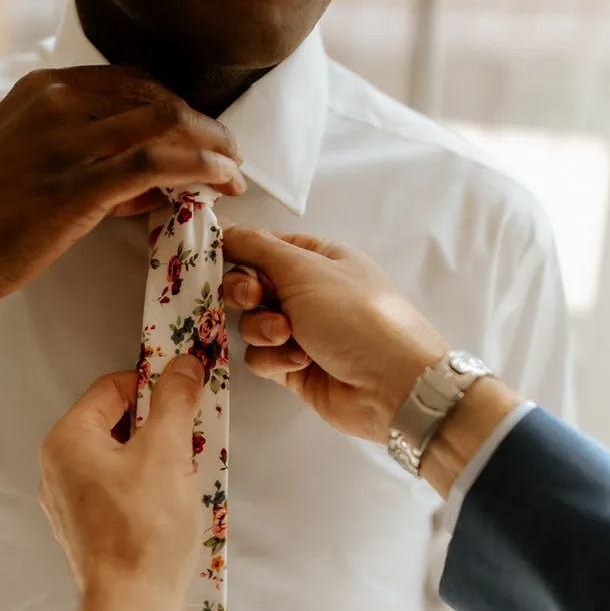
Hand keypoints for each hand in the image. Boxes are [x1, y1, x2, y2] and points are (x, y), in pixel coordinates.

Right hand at [0, 67, 244, 341]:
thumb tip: (155, 180)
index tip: (202, 137)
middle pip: (157, 99)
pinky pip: (156, 162)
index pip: (133, 82)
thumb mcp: (32, 166)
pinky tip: (221, 182)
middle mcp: (58, 102)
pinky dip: (199, 167)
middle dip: (204, 128)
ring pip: (165, 124)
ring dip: (212, 148)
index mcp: (44, 88)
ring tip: (235, 174)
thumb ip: (91, 161)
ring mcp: (67, 140)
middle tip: (231, 158)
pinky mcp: (77, 184)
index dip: (178, 109)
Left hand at [38, 354, 204, 610]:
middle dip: (158, 427)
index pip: (112, 388)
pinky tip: (171, 507)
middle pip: (116, 424)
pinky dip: (148, 490)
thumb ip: (175, 400)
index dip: (153, 384)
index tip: (187, 393)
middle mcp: (58, 468)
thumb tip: (184, 365)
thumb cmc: (144, 528)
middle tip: (190, 440)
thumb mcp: (167, 450)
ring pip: (121, 459)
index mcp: (67, 440)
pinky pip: (120, 492)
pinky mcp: (88, 531)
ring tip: (184, 477)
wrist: (133, 604)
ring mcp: (70, 503)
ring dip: (157, 460)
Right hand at [222, 228, 447, 442]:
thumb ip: (257, 247)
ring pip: (251, 324)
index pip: (262, 247)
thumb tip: (223, 225)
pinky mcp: (294, 367)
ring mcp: (301, 331)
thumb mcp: (304, 269)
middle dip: (245, 293)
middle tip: (255, 299)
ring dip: (263, 330)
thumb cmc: (357, 316)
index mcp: (317, 258)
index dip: (238, 253)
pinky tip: (301, 362)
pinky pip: (262, 358)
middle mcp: (309, 292)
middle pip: (250, 286)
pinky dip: (275, 360)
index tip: (217, 259)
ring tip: (289, 336)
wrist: (392, 384)